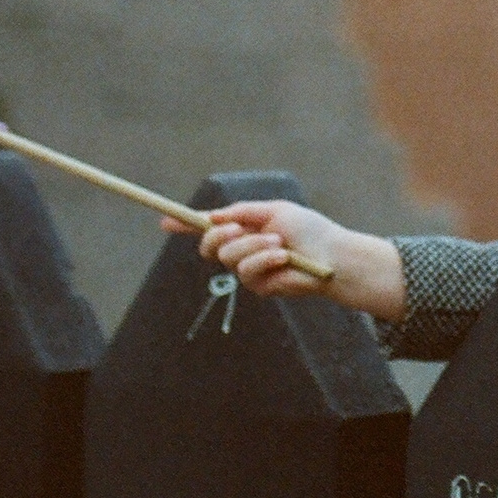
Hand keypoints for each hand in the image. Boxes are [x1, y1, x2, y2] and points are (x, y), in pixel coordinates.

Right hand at [161, 202, 404, 319]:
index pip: (209, 227)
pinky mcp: (258, 287)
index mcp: (245, 228)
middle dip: (218, 234)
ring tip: (280, 243)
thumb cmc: (310, 231)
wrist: (332, 255)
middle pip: (208, 245)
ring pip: (228, 257)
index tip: (165, 222)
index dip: (186, 225)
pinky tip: (283, 256)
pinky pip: (247, 271)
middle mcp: (242, 250)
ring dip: (253, 245)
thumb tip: (213, 216)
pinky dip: (265, 259)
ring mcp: (248, 270)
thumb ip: (243, 212)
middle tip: (236, 227)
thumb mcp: (275, 211)